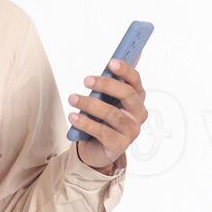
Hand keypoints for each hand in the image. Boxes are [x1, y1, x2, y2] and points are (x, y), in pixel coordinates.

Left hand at [69, 58, 145, 173]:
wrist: (97, 149)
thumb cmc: (103, 120)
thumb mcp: (106, 101)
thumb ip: (109, 86)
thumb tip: (111, 63)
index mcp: (137, 99)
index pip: (135, 81)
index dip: (125, 70)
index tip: (111, 63)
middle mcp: (138, 114)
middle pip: (127, 95)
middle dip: (106, 85)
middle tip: (87, 80)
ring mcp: (130, 131)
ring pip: (112, 114)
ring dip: (90, 104)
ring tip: (73, 98)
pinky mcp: (119, 145)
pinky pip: (102, 132)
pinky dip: (86, 123)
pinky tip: (74, 117)